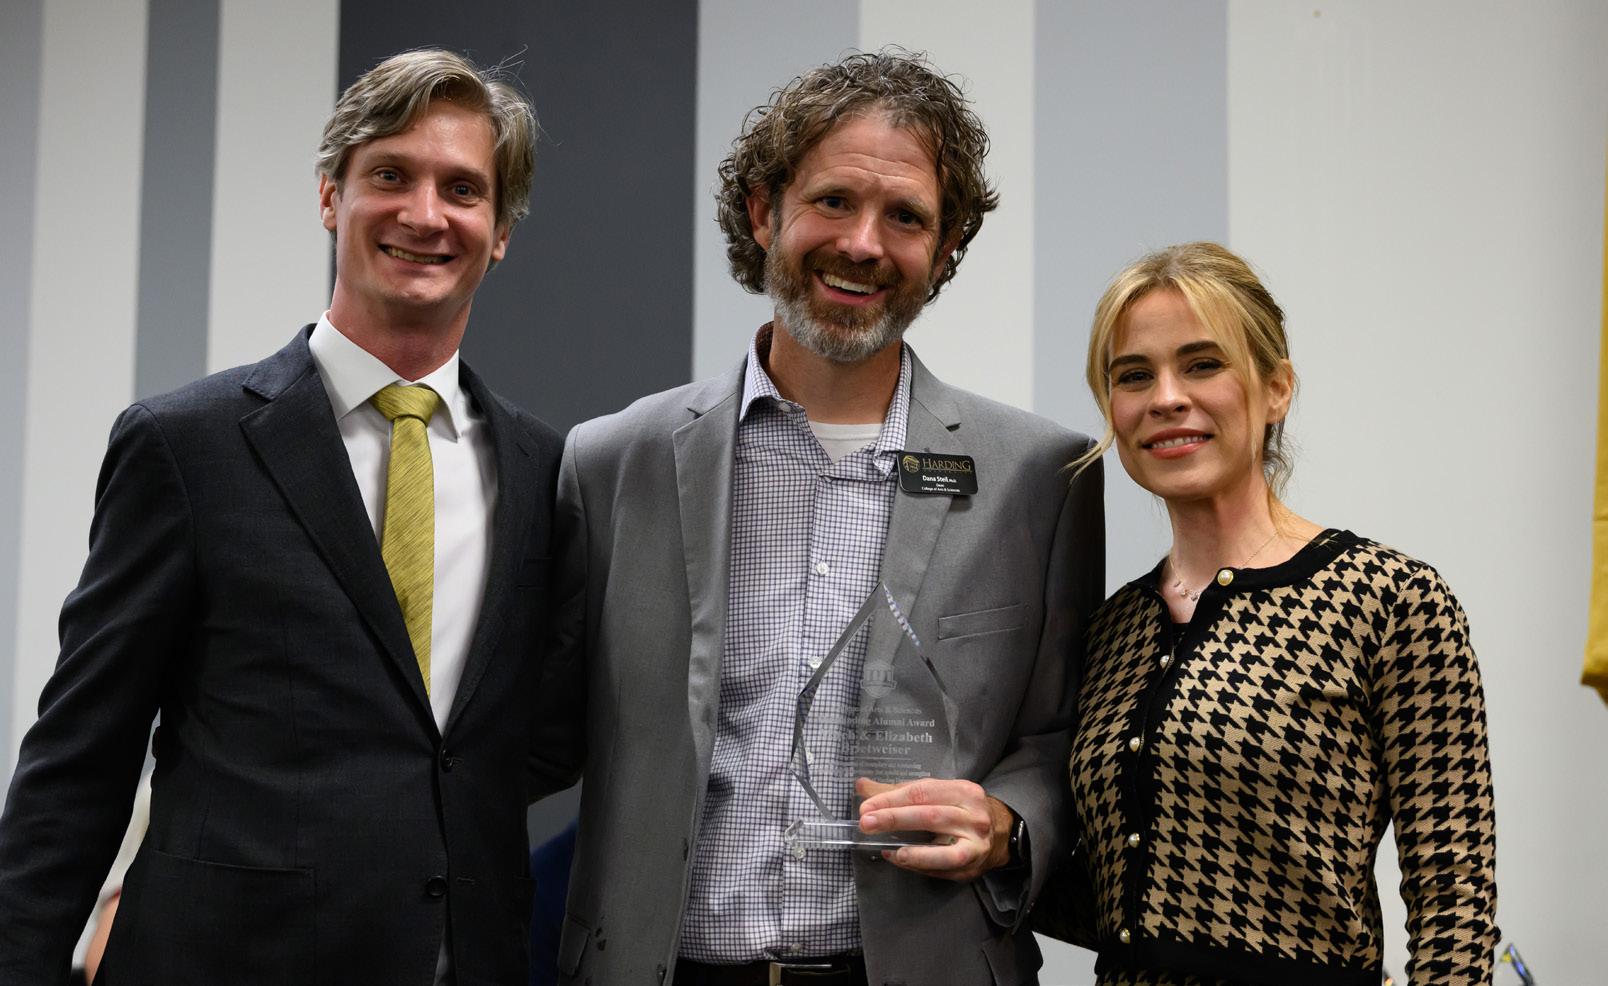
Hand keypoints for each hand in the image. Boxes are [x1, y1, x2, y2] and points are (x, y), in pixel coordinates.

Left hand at [856, 777, 1013, 881]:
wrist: (1000, 832)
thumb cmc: (960, 810)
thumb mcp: (937, 793)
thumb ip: (899, 791)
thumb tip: (862, 786)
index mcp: (963, 790)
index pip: (922, 792)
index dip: (892, 799)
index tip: (866, 806)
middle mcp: (973, 815)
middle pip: (930, 816)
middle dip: (895, 818)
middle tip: (866, 823)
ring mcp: (976, 844)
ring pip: (944, 849)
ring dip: (913, 851)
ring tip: (887, 849)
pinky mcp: (972, 866)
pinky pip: (944, 868)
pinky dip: (921, 865)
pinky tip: (901, 859)